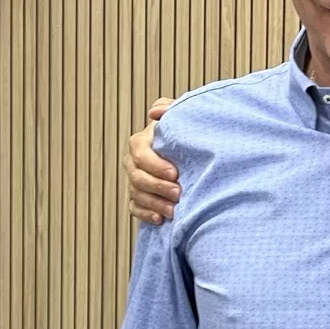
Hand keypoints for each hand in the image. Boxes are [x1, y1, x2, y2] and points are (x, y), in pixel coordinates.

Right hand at [127, 98, 179, 223]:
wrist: (194, 154)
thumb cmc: (187, 135)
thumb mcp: (181, 118)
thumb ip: (169, 109)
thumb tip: (155, 112)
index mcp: (142, 142)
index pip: (139, 152)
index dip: (155, 164)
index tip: (175, 173)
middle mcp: (135, 162)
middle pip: (137, 176)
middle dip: (157, 187)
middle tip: (179, 193)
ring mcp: (136, 180)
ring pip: (136, 194)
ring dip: (155, 203)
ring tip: (174, 210)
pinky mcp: (139, 198)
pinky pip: (135, 208)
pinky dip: (146, 214)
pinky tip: (160, 219)